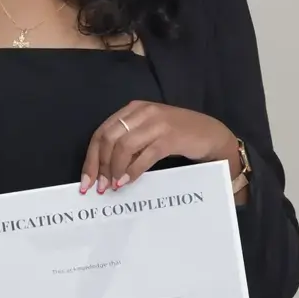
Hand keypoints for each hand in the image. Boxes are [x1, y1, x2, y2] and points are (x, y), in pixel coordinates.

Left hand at [80, 101, 238, 193]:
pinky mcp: (170, 137)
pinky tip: (127, 181)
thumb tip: (103, 171)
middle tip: (99, 187)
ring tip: (113, 186)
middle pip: (108, 139)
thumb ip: (127, 145)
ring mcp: (157, 123)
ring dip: (115, 169)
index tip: (86, 181)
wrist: (212, 135)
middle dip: (100, 166)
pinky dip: (133, 170)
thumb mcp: (147, 134)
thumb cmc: (176, 136)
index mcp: (132, 110)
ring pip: (124, 146)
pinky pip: (145, 155)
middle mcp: (142, 112)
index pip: (101, 133)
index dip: (91, 158)